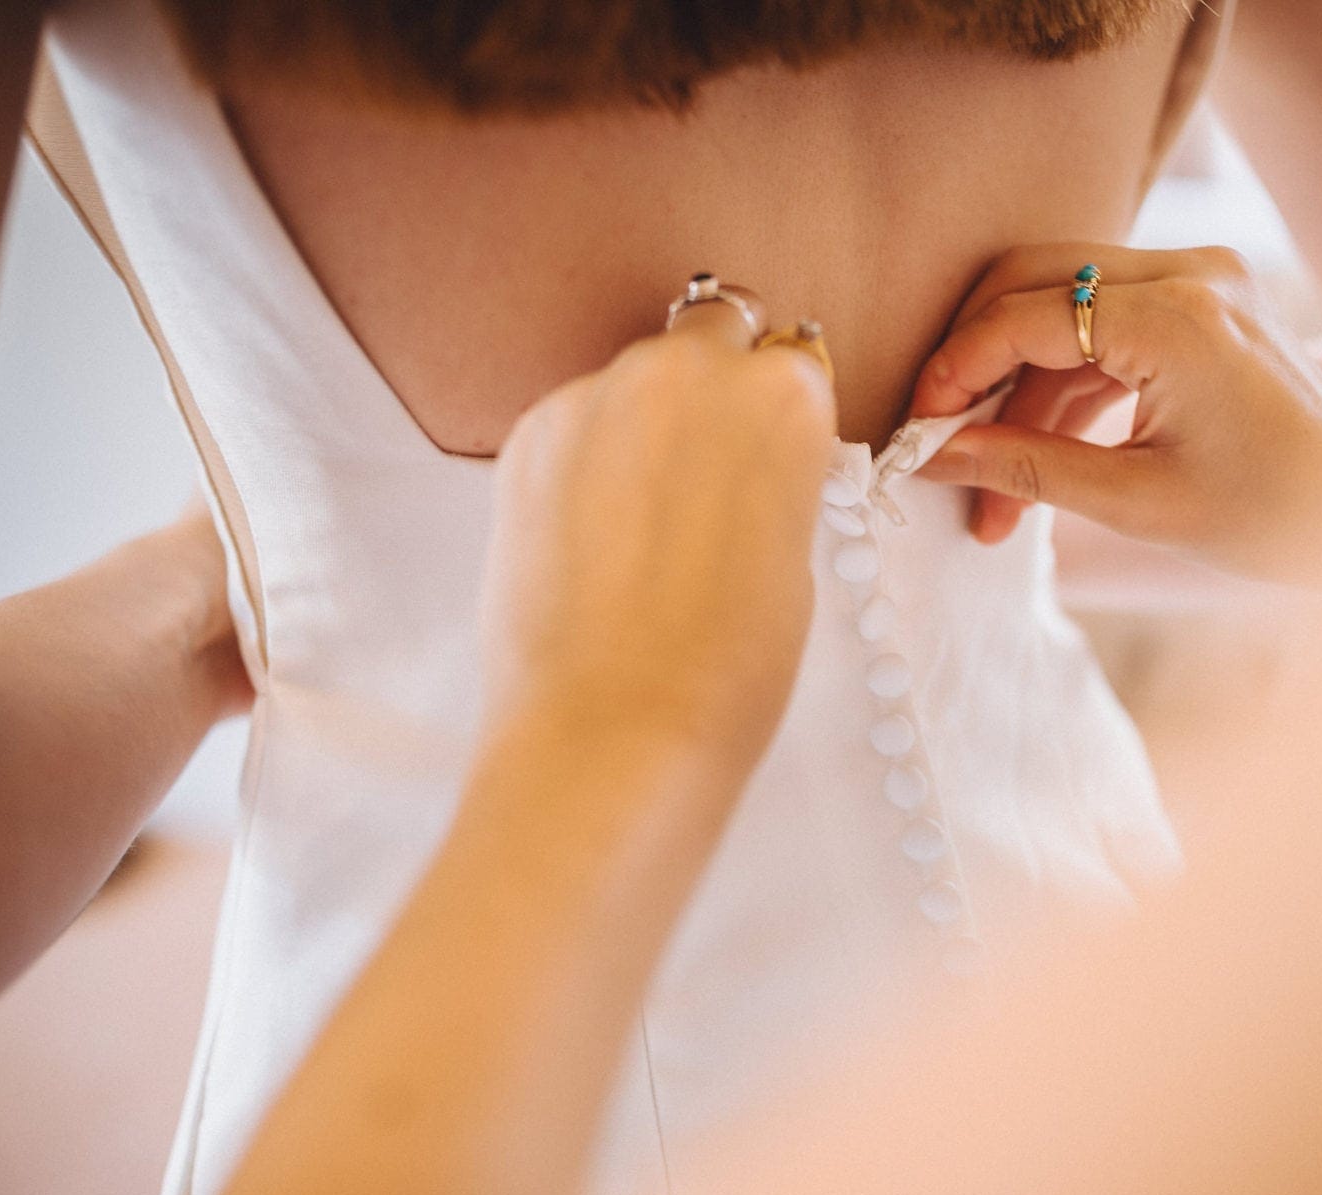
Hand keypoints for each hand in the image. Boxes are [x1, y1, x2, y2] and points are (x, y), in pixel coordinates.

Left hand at [483, 299, 836, 760]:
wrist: (615, 729)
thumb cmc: (729, 667)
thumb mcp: (793, 556)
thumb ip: (773, 477)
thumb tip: (740, 463)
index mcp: (781, 394)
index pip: (794, 361)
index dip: (782, 415)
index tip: (771, 456)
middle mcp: (688, 370)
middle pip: (710, 339)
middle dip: (712, 387)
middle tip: (707, 473)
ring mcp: (596, 396)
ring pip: (633, 382)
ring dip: (643, 425)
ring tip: (642, 526)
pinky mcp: (527, 436)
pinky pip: (573, 425)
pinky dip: (585, 463)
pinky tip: (593, 541)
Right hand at [911, 244, 1321, 584]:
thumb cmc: (1280, 517)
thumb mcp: (1139, 504)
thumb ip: (1029, 468)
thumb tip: (939, 454)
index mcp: (1176, 319)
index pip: (1027, 314)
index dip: (957, 369)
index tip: (918, 427)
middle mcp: (1189, 275)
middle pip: (1033, 280)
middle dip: (975, 360)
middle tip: (940, 435)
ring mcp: (1202, 282)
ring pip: (1064, 308)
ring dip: (1017, 391)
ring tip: (990, 494)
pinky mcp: (1206, 305)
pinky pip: (1105, 328)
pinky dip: (1063, 388)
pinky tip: (1034, 462)